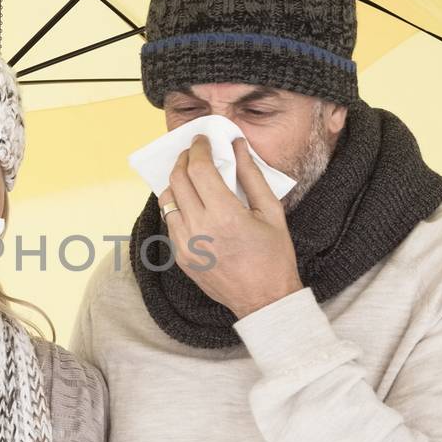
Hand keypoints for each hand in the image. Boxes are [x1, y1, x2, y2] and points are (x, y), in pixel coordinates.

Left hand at [158, 133, 302, 317]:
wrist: (264, 301)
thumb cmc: (274, 256)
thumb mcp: (271, 212)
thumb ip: (252, 175)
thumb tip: (237, 146)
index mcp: (225, 215)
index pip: (198, 169)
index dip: (198, 149)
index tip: (201, 141)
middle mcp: (199, 229)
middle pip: (177, 180)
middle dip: (183, 160)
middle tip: (193, 153)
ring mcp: (185, 245)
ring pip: (167, 200)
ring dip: (176, 183)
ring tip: (190, 176)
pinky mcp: (180, 257)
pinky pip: (170, 222)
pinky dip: (177, 206)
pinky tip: (192, 203)